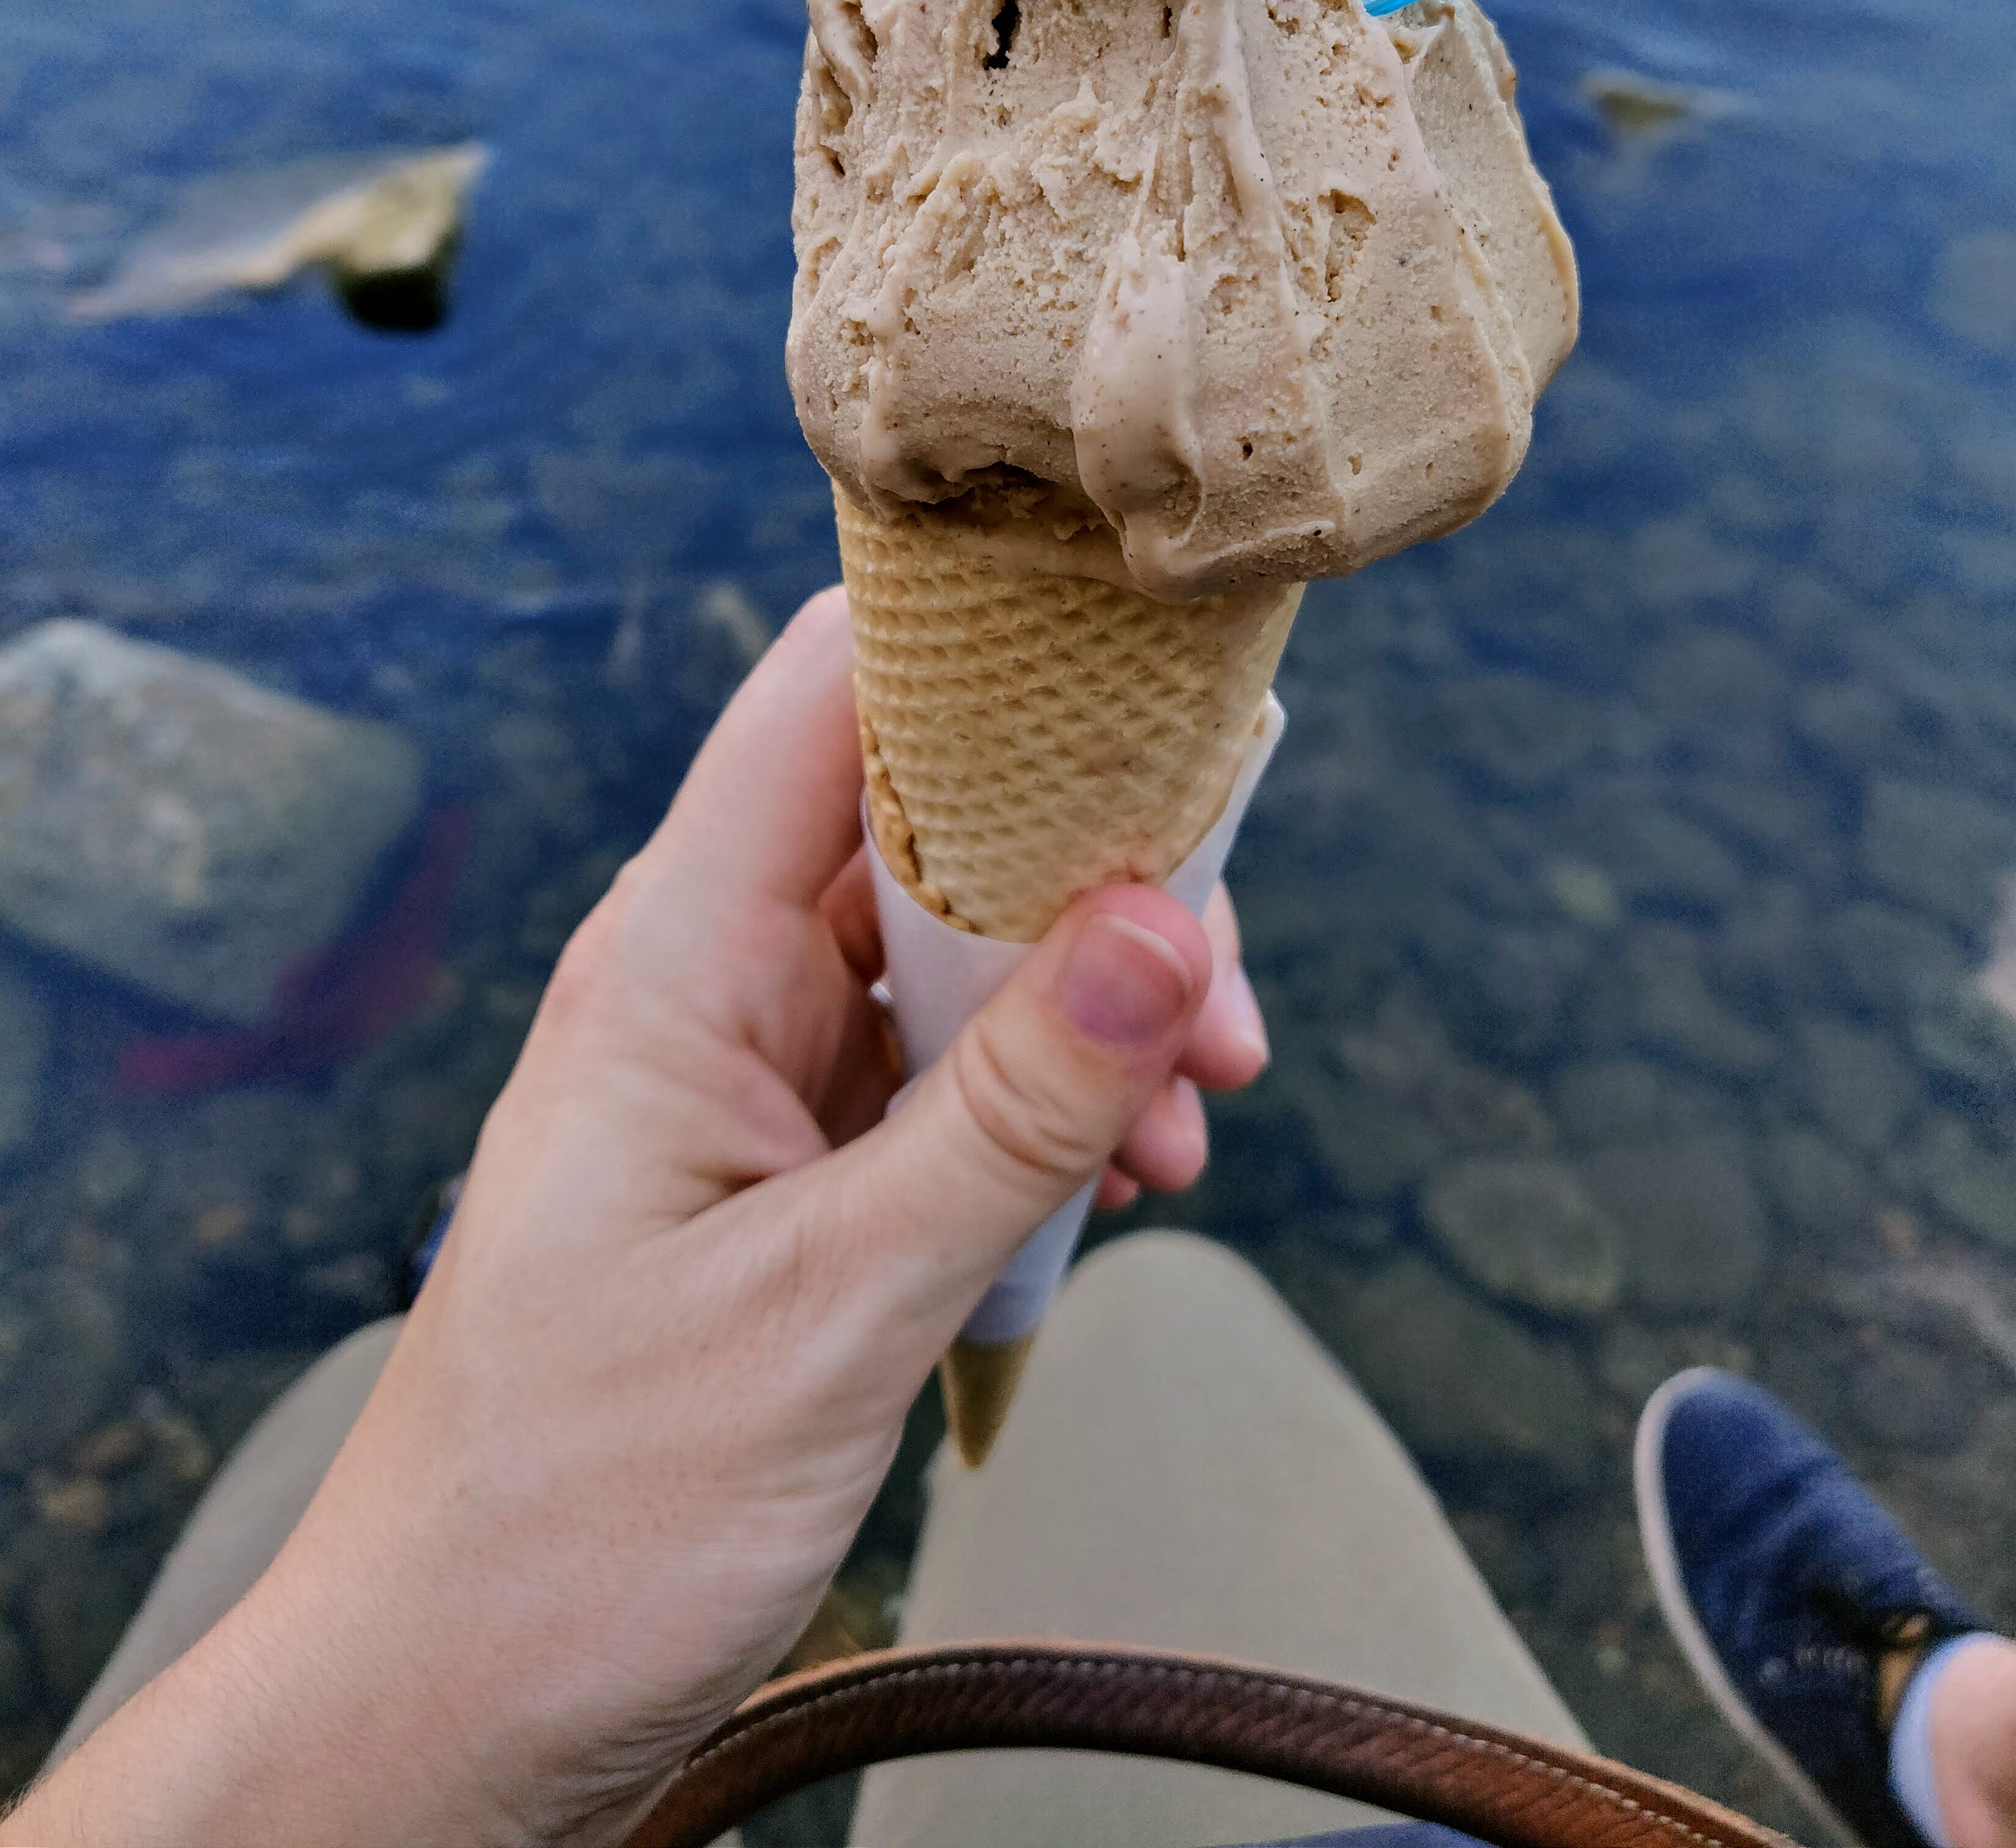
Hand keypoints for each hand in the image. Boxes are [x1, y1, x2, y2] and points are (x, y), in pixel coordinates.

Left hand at [14, 586, 1269, 1847]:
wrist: (455, 1710)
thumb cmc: (579, 1518)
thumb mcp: (826, 1311)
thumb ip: (1006, 1113)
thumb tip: (1165, 925)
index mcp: (675, 958)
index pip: (828, 694)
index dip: (986, 645)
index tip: (1153, 673)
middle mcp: (717, 980)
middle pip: (938, 822)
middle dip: (1100, 886)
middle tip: (1220, 1010)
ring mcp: (759, 1069)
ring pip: (966, 954)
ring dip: (1096, 1015)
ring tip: (1186, 1128)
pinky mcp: (799, 1162)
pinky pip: (953, 1071)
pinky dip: (1052, 1106)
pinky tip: (1123, 1181)